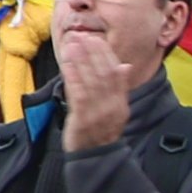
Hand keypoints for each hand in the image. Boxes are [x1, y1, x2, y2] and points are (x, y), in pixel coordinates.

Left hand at [52, 19, 131, 149]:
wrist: (96, 156)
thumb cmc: (101, 130)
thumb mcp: (115, 109)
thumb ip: (119, 88)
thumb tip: (125, 65)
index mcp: (121, 102)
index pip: (115, 73)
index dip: (105, 54)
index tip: (96, 38)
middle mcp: (112, 106)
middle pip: (103, 74)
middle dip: (92, 53)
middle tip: (81, 36)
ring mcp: (98, 114)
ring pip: (90, 82)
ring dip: (80, 61)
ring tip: (71, 45)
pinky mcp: (83, 120)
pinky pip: (78, 95)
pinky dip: (73, 78)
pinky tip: (66, 66)